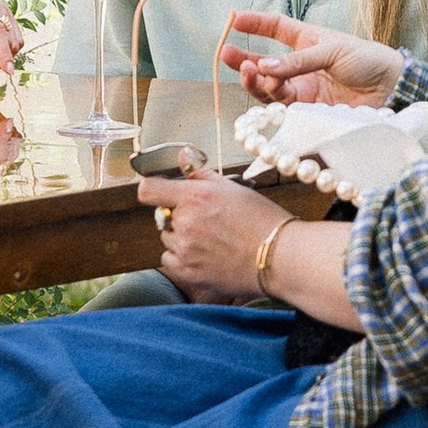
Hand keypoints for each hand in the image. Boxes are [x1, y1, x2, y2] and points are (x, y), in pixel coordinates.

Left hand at [134, 166, 278, 295]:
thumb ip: (200, 173)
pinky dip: (182, 259)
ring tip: (213, 240)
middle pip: (163, 216)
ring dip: (182, 238)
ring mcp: (185, 250)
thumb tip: (183, 154)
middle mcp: (186, 223)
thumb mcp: (233, 188)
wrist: (279, 258)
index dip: (154, 190)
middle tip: (208, 221)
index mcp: (195, 197)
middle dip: (180, 216)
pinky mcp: (189, 273)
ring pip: (168, 239)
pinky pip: (170, 261)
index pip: (149, 190)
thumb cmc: (262, 220)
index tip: (162, 193)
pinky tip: (207, 256)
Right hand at [221, 7, 402, 109]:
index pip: (276, 28)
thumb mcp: (332, 50)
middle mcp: (301, 65)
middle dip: (243, 59)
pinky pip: (282, 106)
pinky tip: (269, 87)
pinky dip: (272, 98)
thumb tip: (266, 66)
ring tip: (249, 72)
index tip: (234, 18)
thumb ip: (298, 60)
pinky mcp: (308, 110)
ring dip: (256, 80)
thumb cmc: (368, 60)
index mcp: (308, 40)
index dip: (255, 23)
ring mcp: (303, 88)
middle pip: (265, 62)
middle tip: (226, 54)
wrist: (391, 89)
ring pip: (269, 87)